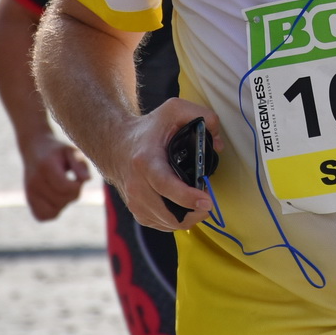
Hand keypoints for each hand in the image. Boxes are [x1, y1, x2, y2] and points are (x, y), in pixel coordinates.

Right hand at [20, 133, 91, 220]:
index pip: (66, 188)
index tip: (78, 178)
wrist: (35, 149)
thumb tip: (88, 179)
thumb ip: (80, 164)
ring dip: (64, 203)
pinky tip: (56, 198)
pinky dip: (53, 211)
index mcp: (46, 167)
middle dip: (73, 193)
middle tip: (72, 181)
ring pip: (53, 211)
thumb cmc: (58, 151)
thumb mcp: (72, 151)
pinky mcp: (28, 200)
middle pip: (61, 200)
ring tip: (63, 189)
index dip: (77, 186)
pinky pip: (43, 216)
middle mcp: (34, 181)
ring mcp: (29, 192)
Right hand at [111, 98, 224, 231]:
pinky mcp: (137, 212)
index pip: (165, 185)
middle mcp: (136, 185)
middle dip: (194, 212)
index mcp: (145, 161)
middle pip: (167, 212)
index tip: (207, 200)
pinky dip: (177, 220)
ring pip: (167, 222)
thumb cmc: (149, 129)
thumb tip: (218, 143)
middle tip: (209, 201)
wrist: (117, 145)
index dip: (187, 196)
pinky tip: (186, 207)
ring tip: (200, 202)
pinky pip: (162, 225)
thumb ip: (201, 116)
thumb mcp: (174, 110)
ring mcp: (135, 201)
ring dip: (188, 217)